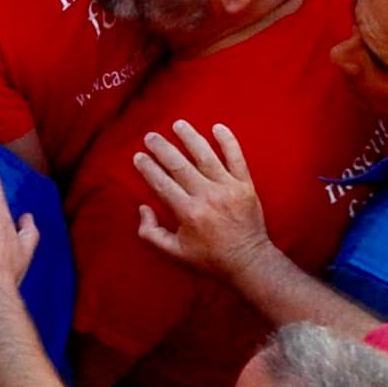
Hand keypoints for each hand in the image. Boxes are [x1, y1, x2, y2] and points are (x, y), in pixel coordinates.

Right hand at [131, 122, 274, 278]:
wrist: (249, 262)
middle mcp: (207, 197)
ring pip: (205, 156)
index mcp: (188, 213)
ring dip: (190, 137)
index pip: (161, 183)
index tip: (138, 156)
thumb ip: (150, 232)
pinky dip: (228, 141)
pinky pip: (237, 159)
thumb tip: (143, 207)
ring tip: (178, 124)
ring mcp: (228, 189)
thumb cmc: (209, 257)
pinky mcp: (245, 186)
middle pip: (179, 165)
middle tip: (150, 136)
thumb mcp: (174, 253)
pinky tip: (217, 127)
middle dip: (162, 148)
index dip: (147, 167)